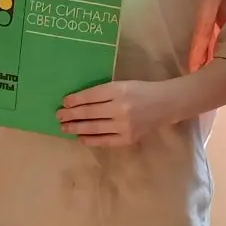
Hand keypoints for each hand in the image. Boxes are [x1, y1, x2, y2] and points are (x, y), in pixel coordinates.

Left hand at [56, 79, 175, 145]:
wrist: (166, 104)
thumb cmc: (142, 91)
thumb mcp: (123, 84)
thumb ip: (104, 92)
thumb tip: (78, 102)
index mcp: (119, 89)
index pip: (91, 96)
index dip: (75, 100)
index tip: (64, 102)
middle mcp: (120, 107)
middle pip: (89, 112)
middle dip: (71, 115)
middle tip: (59, 116)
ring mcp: (125, 125)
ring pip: (94, 128)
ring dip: (77, 128)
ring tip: (65, 128)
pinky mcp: (128, 138)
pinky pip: (105, 141)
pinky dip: (91, 140)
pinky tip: (80, 138)